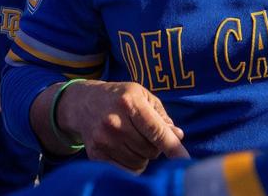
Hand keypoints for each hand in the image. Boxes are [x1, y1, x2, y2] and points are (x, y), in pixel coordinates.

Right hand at [58, 80, 187, 172]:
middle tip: (143, 133)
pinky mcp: (96, 154)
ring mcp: (103, 139)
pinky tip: (126, 151)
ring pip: (140, 162)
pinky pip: (126, 171)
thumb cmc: (119, 97)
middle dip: (154, 146)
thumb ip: (161, 116)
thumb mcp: (142, 96)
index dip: (173, 147)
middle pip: (151, 150)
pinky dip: (132, 165)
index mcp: (129, 102)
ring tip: (132, 139)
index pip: (157, 131)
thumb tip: (178, 136)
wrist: (83, 103)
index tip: (185, 160)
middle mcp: (114, 121)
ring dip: (143, 156)